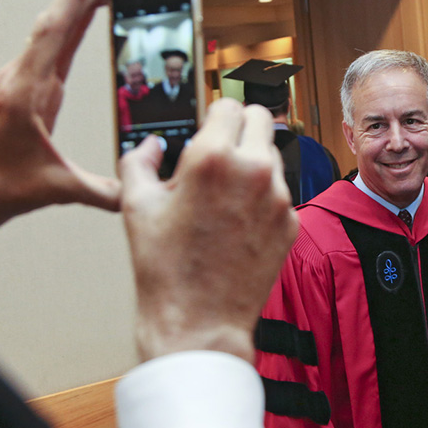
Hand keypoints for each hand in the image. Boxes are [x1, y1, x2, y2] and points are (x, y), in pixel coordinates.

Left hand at [0, 0, 137, 245]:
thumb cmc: (6, 186)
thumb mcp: (61, 189)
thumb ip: (106, 191)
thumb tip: (141, 188)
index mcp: (28, 92)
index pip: (54, 31)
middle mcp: (23, 77)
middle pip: (58, 20)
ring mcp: (24, 79)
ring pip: (55, 28)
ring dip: (83, 3)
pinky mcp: (29, 86)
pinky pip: (53, 43)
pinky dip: (74, 22)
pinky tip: (88, 15)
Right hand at [119, 98, 297, 362]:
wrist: (199, 322)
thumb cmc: (166, 269)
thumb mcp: (136, 206)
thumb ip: (139, 160)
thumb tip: (151, 145)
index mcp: (213, 157)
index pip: (229, 105)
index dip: (214, 116)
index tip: (207, 129)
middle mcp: (254, 171)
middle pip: (262, 118)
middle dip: (241, 127)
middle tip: (220, 150)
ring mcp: (278, 198)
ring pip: (273, 155)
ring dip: (252, 162)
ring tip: (223, 195)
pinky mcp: (291, 223)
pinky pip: (280, 193)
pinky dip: (262, 197)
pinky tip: (238, 223)